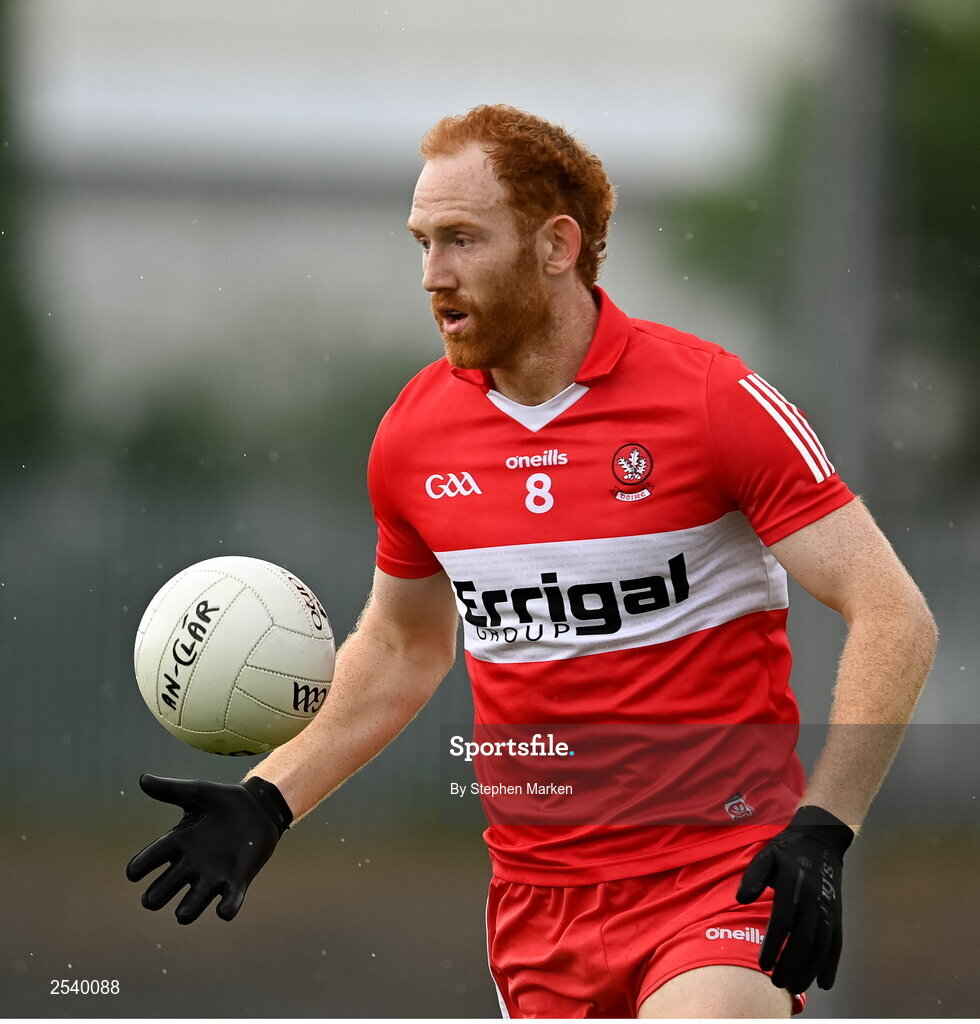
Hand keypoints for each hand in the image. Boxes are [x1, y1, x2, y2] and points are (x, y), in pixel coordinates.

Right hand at [126, 773, 291, 923]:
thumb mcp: (200, 791)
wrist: (260, 807)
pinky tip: (224, 910)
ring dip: (189, 909)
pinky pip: (230, 902)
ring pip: (194, 903)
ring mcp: (214, 875)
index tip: (133, 872)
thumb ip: (173, 789)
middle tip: (153, 898)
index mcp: (180, 842)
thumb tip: (142, 779)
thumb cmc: (227, 801)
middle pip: (165, 888)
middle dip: (158, 895)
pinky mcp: (237, 881)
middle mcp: (191, 864)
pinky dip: (227, 908)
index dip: (141, 866)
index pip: (152, 858)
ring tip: (183, 913)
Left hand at [736, 805, 853, 992]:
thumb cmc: (786, 852)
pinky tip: (824, 983)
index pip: (783, 922)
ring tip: (795, 987)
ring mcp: (828, 911)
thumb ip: (753, 877)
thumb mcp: (765, 856)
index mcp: (794, 887)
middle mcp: (814, 902)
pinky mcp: (837, 916)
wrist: (820, 843)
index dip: (773, 945)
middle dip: (790, 965)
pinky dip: (831, 965)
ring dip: (809, 970)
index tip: (762, 965)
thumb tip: (740, 899)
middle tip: (776, 983)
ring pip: (821, 947)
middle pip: (803, 941)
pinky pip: (836, 945)